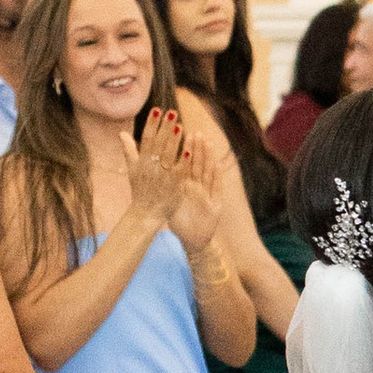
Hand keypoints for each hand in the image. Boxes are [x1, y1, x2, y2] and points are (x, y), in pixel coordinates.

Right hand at [123, 109, 191, 229]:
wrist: (146, 213)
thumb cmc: (140, 189)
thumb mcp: (132, 169)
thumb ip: (128, 150)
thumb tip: (121, 133)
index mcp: (141, 161)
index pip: (147, 138)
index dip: (152, 123)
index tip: (157, 110)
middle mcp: (151, 167)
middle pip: (159, 144)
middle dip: (165, 127)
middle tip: (172, 112)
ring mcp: (162, 176)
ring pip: (169, 155)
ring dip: (174, 141)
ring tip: (180, 125)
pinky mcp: (173, 185)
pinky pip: (179, 171)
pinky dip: (184, 161)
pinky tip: (190, 150)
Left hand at [168, 113, 232, 254]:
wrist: (194, 240)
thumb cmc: (182, 222)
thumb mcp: (172, 204)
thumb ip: (166, 188)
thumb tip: (154, 174)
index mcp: (186, 187)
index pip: (186, 164)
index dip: (186, 149)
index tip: (184, 133)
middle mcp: (198, 188)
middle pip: (198, 165)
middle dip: (198, 149)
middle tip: (197, 132)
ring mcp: (207, 195)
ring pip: (208, 173)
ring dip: (209, 158)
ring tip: (208, 143)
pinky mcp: (215, 205)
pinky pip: (216, 189)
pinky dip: (217, 177)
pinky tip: (217, 165)